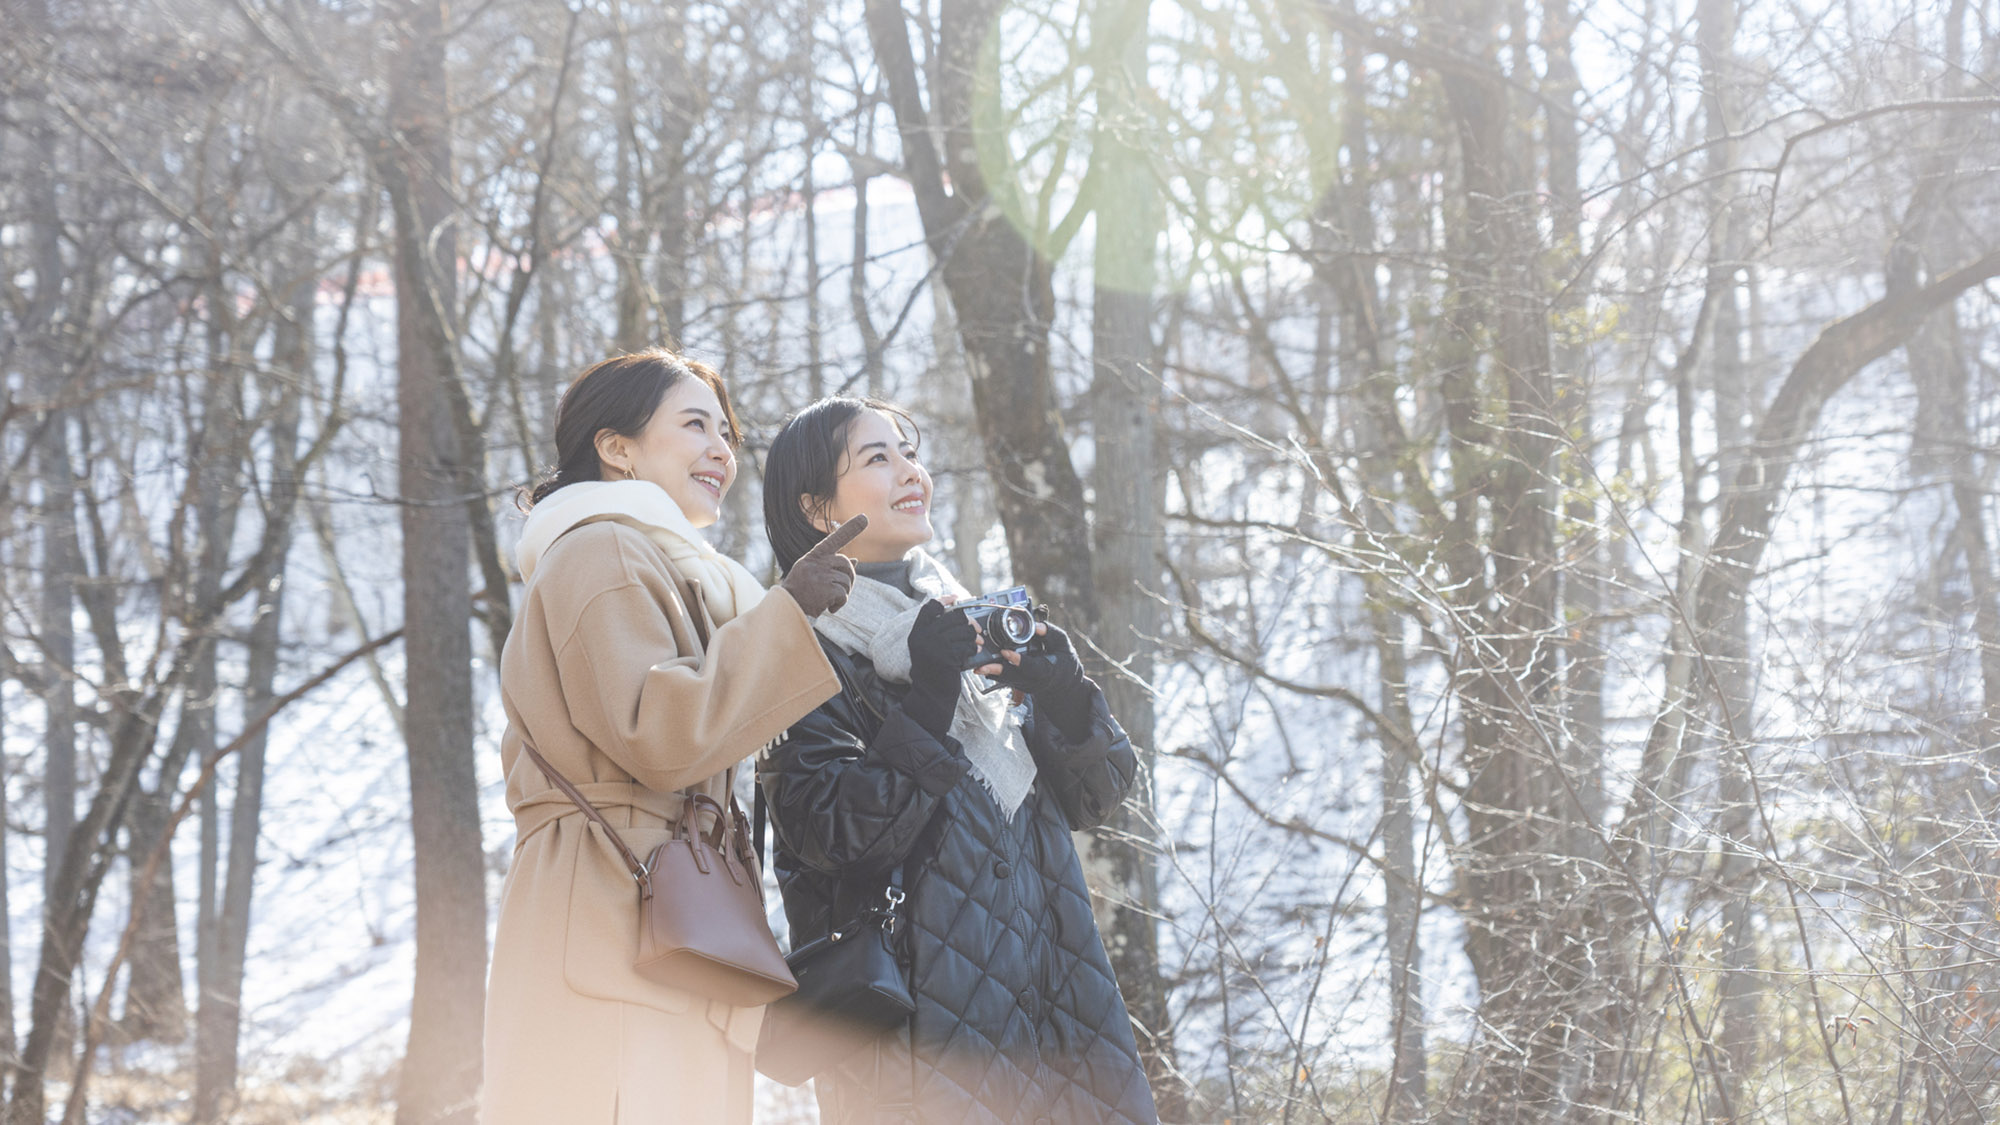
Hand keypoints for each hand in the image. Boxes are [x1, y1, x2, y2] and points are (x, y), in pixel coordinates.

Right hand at [780, 516, 867, 616]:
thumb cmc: (800, 591)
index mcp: (814, 556)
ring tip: (828, 600)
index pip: (835, 539)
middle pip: (847, 563)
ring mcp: (822, 575)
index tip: (865, 518)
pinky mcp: (827, 589)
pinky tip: (828, 608)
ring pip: (847, 580)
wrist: (787, 609)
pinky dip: (840, 604)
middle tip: (841, 591)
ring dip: (843, 593)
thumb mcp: (813, 574)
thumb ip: (832, 566)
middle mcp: (818, 562)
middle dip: (849, 577)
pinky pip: (844, 594)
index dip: (851, 528)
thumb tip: (856, 560)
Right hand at [902, 599, 976, 736]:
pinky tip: (973, 653)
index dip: (944, 600)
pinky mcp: (948, 656)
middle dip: (969, 622)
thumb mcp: (926, 648)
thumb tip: (957, 614)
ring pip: (964, 630)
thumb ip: (935, 632)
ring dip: (974, 637)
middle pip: (953, 617)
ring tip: (977, 643)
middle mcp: (924, 637)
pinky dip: (974, 649)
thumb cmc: (932, 672)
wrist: (930, 695)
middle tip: (977, 630)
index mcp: (917, 633)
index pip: (929, 608)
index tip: (956, 599)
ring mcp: (935, 646)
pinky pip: (968, 645)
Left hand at [979, 619, 1083, 697]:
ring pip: (1004, 679)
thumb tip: (1036, 625)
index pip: (1031, 666)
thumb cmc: (1064, 662)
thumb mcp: (1062, 644)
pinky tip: (981, 666)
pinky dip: (993, 672)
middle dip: (995, 670)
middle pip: (1011, 676)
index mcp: (1046, 669)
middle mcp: (1033, 680)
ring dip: (989, 672)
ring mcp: (1024, 684)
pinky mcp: (1017, 684)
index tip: (1006, 652)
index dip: (1018, 660)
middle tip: (979, 667)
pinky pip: (1003, 678)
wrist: (1063, 684)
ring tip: (975, 666)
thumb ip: (1050, 633)